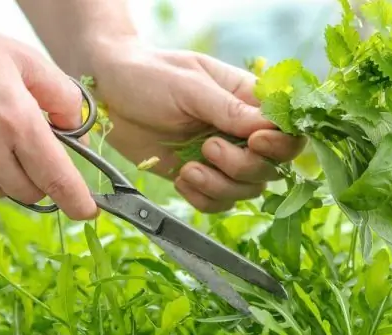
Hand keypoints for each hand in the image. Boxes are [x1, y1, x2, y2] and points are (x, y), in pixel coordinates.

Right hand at [0, 8, 96, 219]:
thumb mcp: (23, 59)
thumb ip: (62, 95)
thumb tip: (79, 132)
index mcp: (15, 119)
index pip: (57, 177)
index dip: (77, 200)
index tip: (87, 211)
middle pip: (31, 192)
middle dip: (39, 175)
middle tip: (27, 146)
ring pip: (0, 195)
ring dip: (6, 177)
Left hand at [80, 39, 305, 212]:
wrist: (105, 94)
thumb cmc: (148, 75)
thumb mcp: (190, 85)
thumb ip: (229, 109)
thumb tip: (268, 129)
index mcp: (246, 100)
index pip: (286, 129)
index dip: (280, 144)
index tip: (255, 142)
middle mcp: (239, 131)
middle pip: (270, 167)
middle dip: (242, 167)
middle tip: (209, 148)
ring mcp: (220, 157)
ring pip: (246, 190)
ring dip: (220, 185)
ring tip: (189, 168)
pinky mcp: (198, 176)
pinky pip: (217, 203)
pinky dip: (202, 198)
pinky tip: (181, 179)